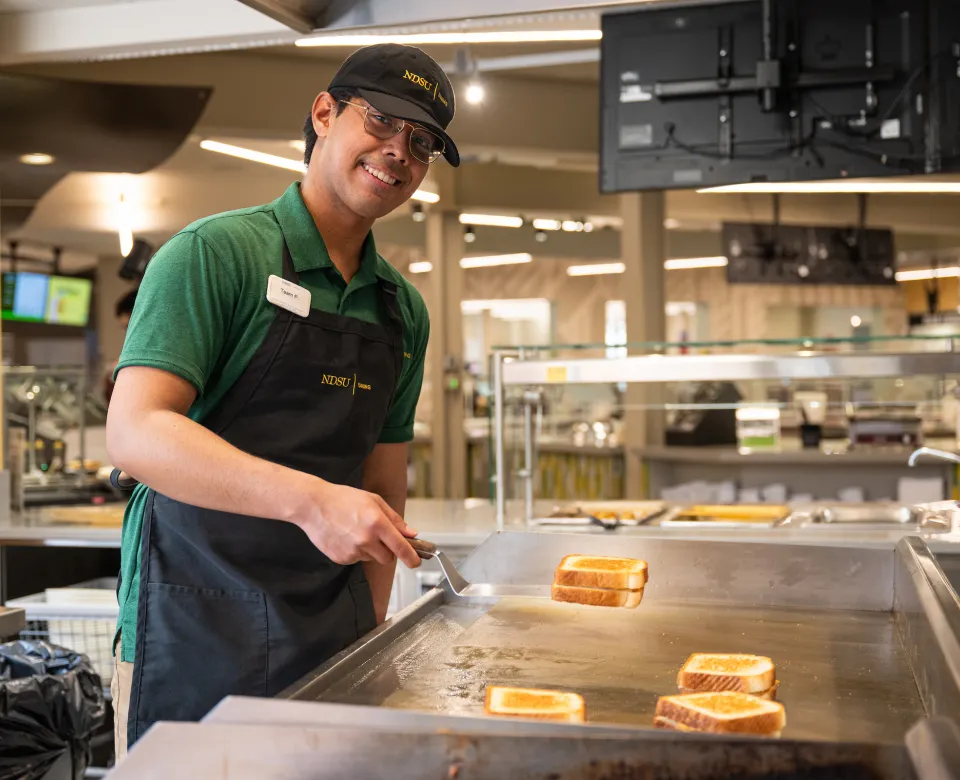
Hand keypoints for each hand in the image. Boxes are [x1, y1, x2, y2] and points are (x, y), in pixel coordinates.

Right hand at [293, 478, 420, 568]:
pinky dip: (355, 551)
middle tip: (379, 537)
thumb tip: (411, 533)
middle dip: (388, 551)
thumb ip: (395, 519)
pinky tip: (346, 536)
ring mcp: (352, 551)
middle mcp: (366, 539)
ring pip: (372, 558)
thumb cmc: (343, 499)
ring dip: (370, 550)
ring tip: (356, 531)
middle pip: (388, 558)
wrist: (313, 505)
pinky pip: (356, 559)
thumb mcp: (374, 501)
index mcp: (376, 523)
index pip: (400, 547)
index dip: (411, 557)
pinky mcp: (341, 558)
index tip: (416, 562)